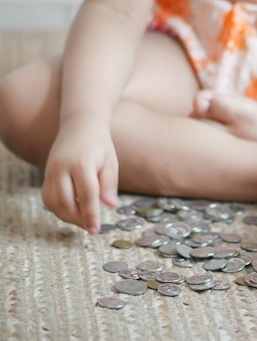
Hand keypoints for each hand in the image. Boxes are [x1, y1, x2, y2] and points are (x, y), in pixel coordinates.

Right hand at [42, 115, 118, 233]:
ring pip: (53, 203)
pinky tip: (72, 211)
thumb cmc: (100, 145)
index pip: (86, 196)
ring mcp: (50, 170)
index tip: (96, 230)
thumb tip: (111, 206)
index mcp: (81, 164)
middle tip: (91, 227)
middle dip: (78, 219)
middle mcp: (61, 167)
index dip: (91, 215)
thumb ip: (109, 185)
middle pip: (66, 202)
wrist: (80, 125)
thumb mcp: (110, 162)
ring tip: (83, 221)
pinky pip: (48, 197)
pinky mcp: (46, 174)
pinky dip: (58, 208)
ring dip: (67, 216)